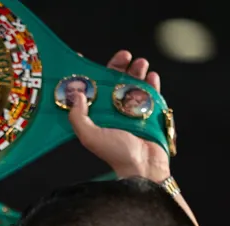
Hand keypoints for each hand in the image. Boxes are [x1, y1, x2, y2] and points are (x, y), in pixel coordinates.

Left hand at [67, 50, 170, 181]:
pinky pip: (152, 93)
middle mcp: (113, 110)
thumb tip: (77, 94)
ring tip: (140, 63)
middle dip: (119, 66)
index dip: (87, 73)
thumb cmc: (116, 154)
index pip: (90, 89)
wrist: (143, 167)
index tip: (84, 57)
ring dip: (137, 71)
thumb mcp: (90, 136)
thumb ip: (78, 118)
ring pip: (134, 83)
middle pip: (114, 81)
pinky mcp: (150, 112)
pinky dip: (153, 82)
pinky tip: (152, 76)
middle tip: (124, 55)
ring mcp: (133, 110)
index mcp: (97, 114)